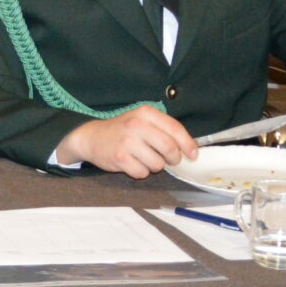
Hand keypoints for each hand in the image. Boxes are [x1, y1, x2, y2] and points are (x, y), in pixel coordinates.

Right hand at [54, 107, 198, 178]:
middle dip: (173, 159)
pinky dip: (141, 172)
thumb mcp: (142, 120)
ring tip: (144, 159)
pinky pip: (142, 173)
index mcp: (145, 113)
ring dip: (155, 166)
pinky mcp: (119, 158)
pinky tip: (133, 163)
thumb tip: (190, 149)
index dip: (188, 144)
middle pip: (169, 148)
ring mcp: (127, 141)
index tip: (193, 155)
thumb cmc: (123, 130)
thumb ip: (164, 129)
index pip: (175, 129)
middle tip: (170, 160)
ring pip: (157, 164)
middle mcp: (136, 125)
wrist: (92, 137)